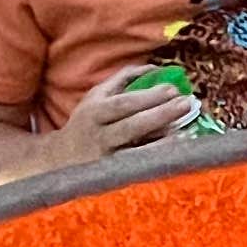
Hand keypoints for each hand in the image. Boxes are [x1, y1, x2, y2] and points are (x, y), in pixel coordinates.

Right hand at [54, 69, 195, 162]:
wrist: (60, 159)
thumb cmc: (87, 122)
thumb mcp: (97, 96)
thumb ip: (123, 78)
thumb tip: (155, 68)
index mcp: (94, 112)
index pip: (123, 104)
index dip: (148, 96)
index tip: (172, 89)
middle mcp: (99, 137)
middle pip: (131, 126)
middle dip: (160, 114)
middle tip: (186, 103)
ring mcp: (107, 161)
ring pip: (136, 153)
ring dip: (163, 143)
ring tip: (186, 132)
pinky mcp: (114, 179)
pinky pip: (139, 170)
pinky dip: (158, 161)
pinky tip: (177, 154)